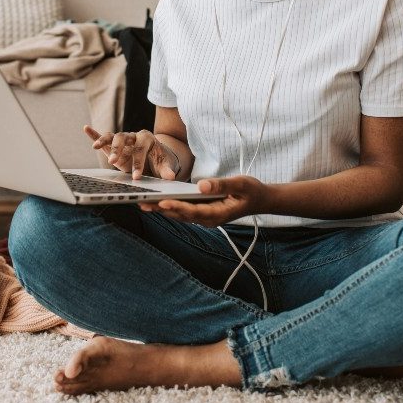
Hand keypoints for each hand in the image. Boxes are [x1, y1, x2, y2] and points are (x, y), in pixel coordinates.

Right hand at [83, 125, 179, 180]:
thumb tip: (170, 177)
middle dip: (118, 149)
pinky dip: (95, 134)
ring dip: (104, 141)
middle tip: (113, 161)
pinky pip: (104, 138)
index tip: (136, 177)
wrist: (157, 157)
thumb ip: (167, 170)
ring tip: (95, 147)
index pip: (141, 149)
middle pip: (123, 138)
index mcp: (147, 138)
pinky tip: (86, 129)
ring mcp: (123, 141)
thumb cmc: (161, 160)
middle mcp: (134, 136)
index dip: (138, 163)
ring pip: (112, 137)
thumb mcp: (166, 165)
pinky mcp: (115, 147)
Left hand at [138, 176, 268, 226]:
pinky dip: (170, 207)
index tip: (162, 203)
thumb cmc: (251, 191)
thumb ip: (221, 184)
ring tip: (142, 202)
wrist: (260, 200)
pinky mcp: (203, 212)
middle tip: (142, 203)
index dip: (177, 208)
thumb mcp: (241, 184)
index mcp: (218, 214)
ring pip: (180, 215)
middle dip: (162, 210)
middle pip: (182, 215)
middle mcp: (209, 219)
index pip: (193, 212)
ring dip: (162, 210)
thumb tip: (201, 185)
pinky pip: (184, 211)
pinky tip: (157, 201)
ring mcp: (205, 217)